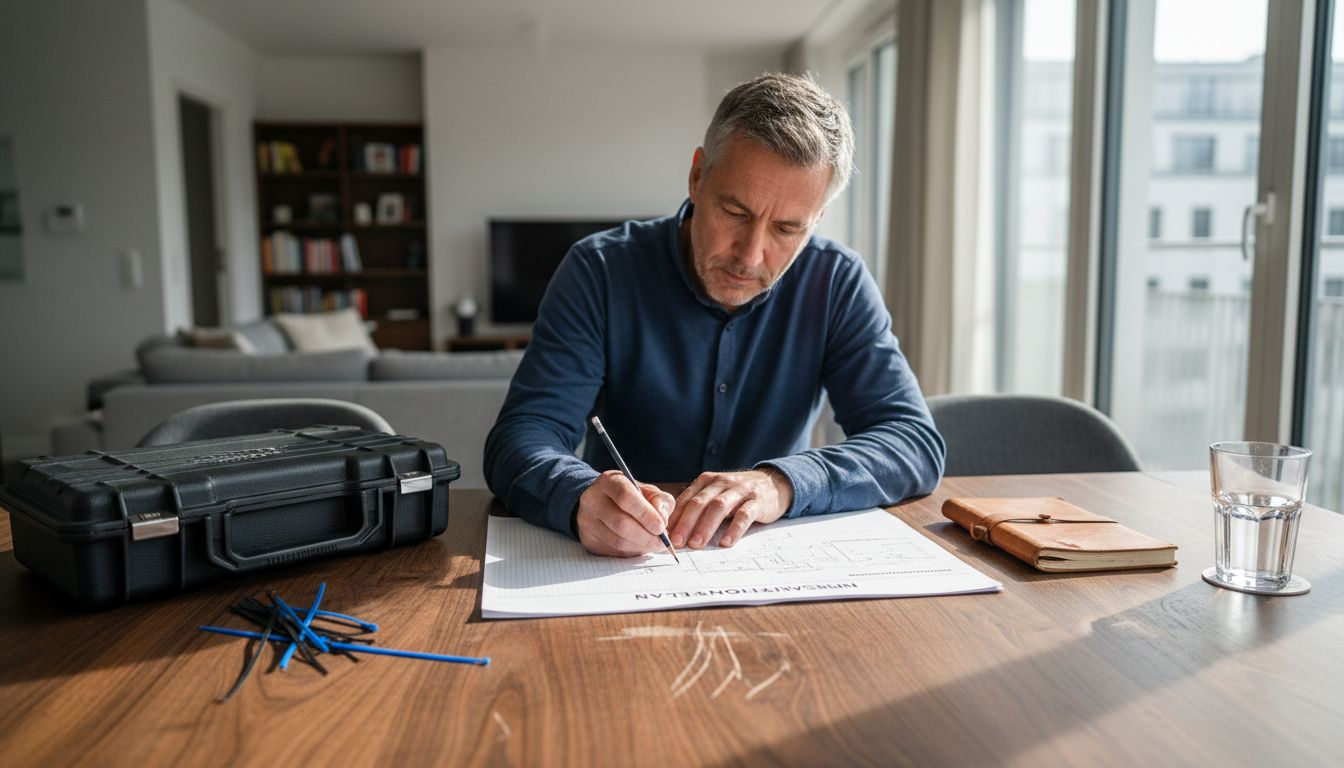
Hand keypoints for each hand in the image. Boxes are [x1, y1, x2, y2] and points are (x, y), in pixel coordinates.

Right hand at [575, 471, 674, 556]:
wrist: (602, 502)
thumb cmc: (630, 496)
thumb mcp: (647, 491)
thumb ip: (660, 500)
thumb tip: (662, 519)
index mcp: (609, 482)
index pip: (626, 497)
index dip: (645, 514)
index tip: (661, 527)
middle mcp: (593, 499)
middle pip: (620, 522)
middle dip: (645, 536)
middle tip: (661, 542)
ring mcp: (587, 520)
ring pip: (617, 541)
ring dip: (640, 546)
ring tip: (653, 545)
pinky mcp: (588, 539)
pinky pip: (612, 551)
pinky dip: (630, 552)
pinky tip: (639, 546)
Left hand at [669, 468, 791, 548]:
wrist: (773, 484)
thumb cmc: (737, 495)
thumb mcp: (716, 494)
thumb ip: (697, 507)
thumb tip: (672, 530)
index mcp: (707, 481)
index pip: (686, 499)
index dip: (674, 518)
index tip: (664, 535)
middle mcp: (721, 483)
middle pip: (700, 503)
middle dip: (686, 523)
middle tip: (676, 542)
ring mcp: (740, 491)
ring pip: (719, 507)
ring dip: (706, 526)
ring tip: (697, 544)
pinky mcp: (757, 501)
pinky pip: (744, 515)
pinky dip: (734, 529)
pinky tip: (726, 542)